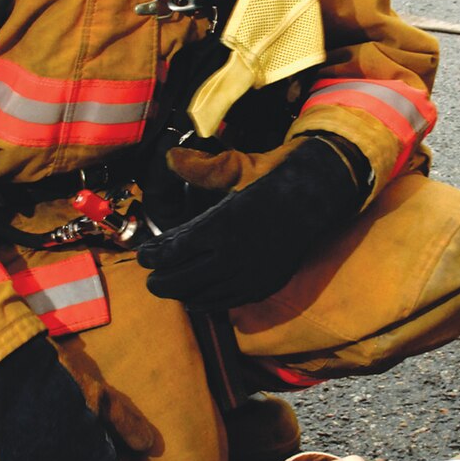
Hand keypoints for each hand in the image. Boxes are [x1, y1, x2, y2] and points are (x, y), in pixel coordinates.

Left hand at [137, 136, 366, 310]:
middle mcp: (232, 255)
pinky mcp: (263, 284)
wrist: (317, 199)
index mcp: (221, 226)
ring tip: (168, 286)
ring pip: (202, 295)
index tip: (142, 256)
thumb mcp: (239, 168)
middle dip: (160, 280)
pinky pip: (227, 302)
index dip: (153, 257)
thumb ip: (203, 170)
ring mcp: (249, 274)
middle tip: (150, 276)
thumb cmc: (276, 180)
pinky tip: (195, 299)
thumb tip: (172, 158)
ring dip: (181, 292)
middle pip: (181, 280)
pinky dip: (207, 302)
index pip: (173, 252)